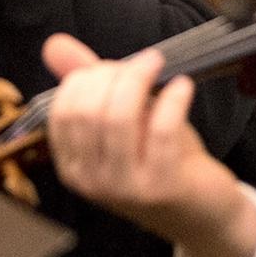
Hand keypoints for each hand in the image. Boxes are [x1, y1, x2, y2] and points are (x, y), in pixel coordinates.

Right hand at [42, 34, 255, 256]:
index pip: (62, 112)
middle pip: (87, 111)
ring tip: (159, 63)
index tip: (114, 67)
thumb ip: (88, 84)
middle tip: (141, 63)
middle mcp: (89, 182)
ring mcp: (124, 188)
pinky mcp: (161, 187)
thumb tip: (53, 43)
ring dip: (138, 79)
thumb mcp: (120, 120)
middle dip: (112, 76)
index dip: (85, 79)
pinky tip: (183, 85)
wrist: (202, 213)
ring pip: (117, 118)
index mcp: (72, 166)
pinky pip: (161, 130)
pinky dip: (172, 99)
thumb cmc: (158, 160)